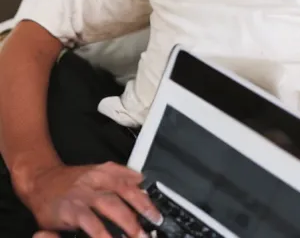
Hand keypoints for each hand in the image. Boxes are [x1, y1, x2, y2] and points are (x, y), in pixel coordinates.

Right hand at [16, 162, 161, 237]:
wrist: (40, 181)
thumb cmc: (71, 181)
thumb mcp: (97, 171)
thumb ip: (119, 175)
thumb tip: (141, 180)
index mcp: (104, 171)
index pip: (130, 182)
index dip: (145, 198)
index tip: (156, 213)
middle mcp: (95, 180)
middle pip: (124, 192)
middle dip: (141, 209)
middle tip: (153, 224)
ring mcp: (83, 194)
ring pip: (110, 204)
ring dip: (127, 221)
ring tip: (137, 235)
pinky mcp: (70, 209)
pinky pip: (90, 222)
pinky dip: (102, 233)